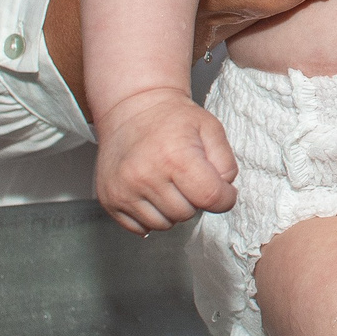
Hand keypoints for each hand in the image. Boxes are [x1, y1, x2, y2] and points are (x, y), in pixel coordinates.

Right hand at [94, 90, 237, 233]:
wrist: (132, 108)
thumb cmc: (173, 119)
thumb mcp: (210, 128)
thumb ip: (226, 163)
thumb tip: (224, 193)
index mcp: (175, 157)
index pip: (211, 198)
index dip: (224, 198)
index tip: (223, 191)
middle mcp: (145, 176)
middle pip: (187, 213)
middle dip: (194, 200)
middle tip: (187, 178)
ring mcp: (124, 190)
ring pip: (164, 225)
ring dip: (172, 209)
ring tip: (168, 183)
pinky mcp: (110, 200)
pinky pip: (141, 227)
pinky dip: (151, 215)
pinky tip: (151, 192)